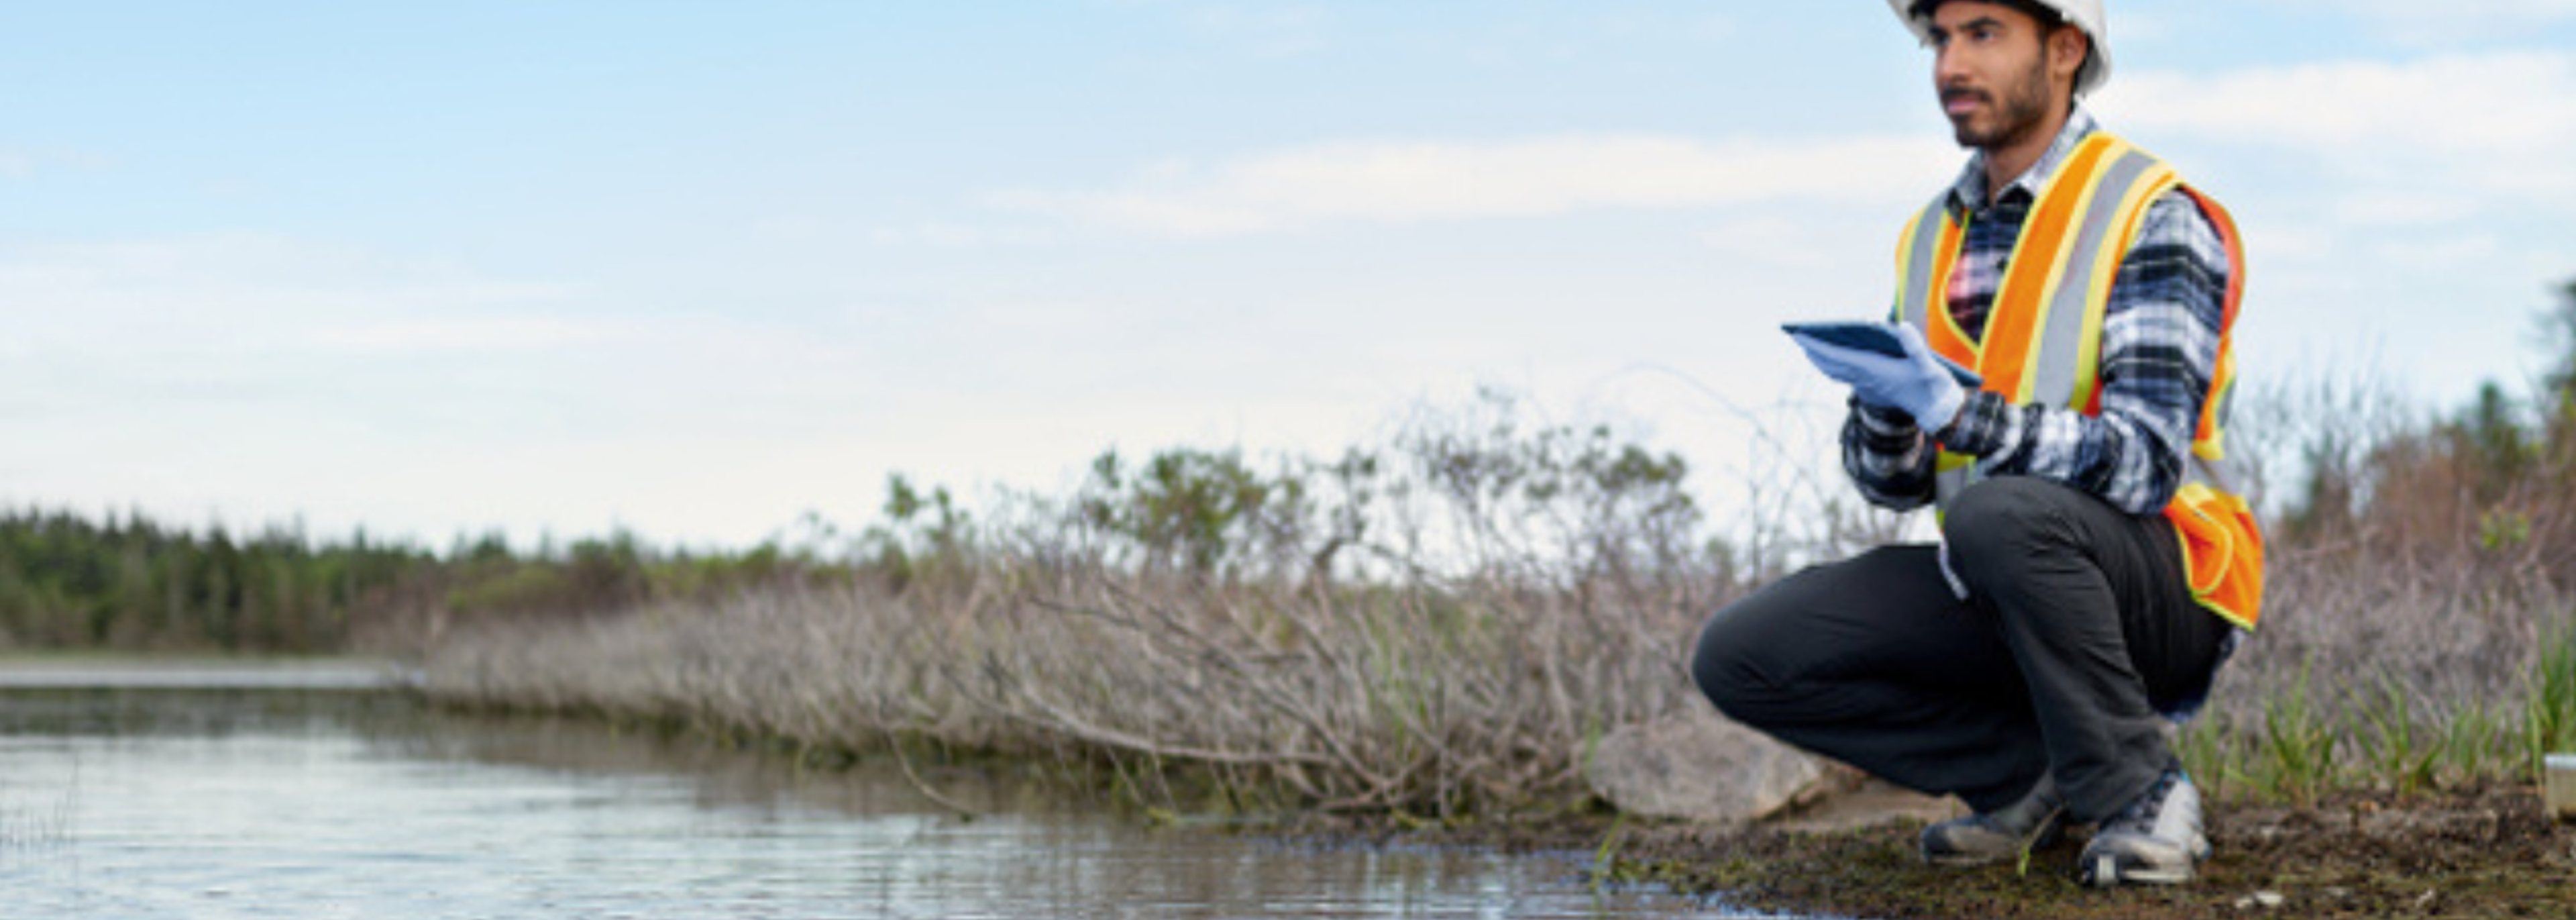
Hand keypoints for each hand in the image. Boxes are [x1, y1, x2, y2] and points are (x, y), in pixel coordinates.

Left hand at [1789, 322, 1966, 431]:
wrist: (1937, 410)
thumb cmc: (1933, 386)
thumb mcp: (1928, 365)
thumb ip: (1915, 346)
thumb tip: (1900, 326)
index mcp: (1874, 370)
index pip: (1838, 356)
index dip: (1817, 345)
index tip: (1800, 335)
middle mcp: (1866, 379)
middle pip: (1831, 364)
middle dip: (1812, 350)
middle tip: (1796, 336)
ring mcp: (1868, 384)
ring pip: (1836, 371)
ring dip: (1821, 359)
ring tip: (1808, 345)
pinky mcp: (1873, 387)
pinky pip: (1846, 375)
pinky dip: (1834, 365)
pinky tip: (1833, 357)